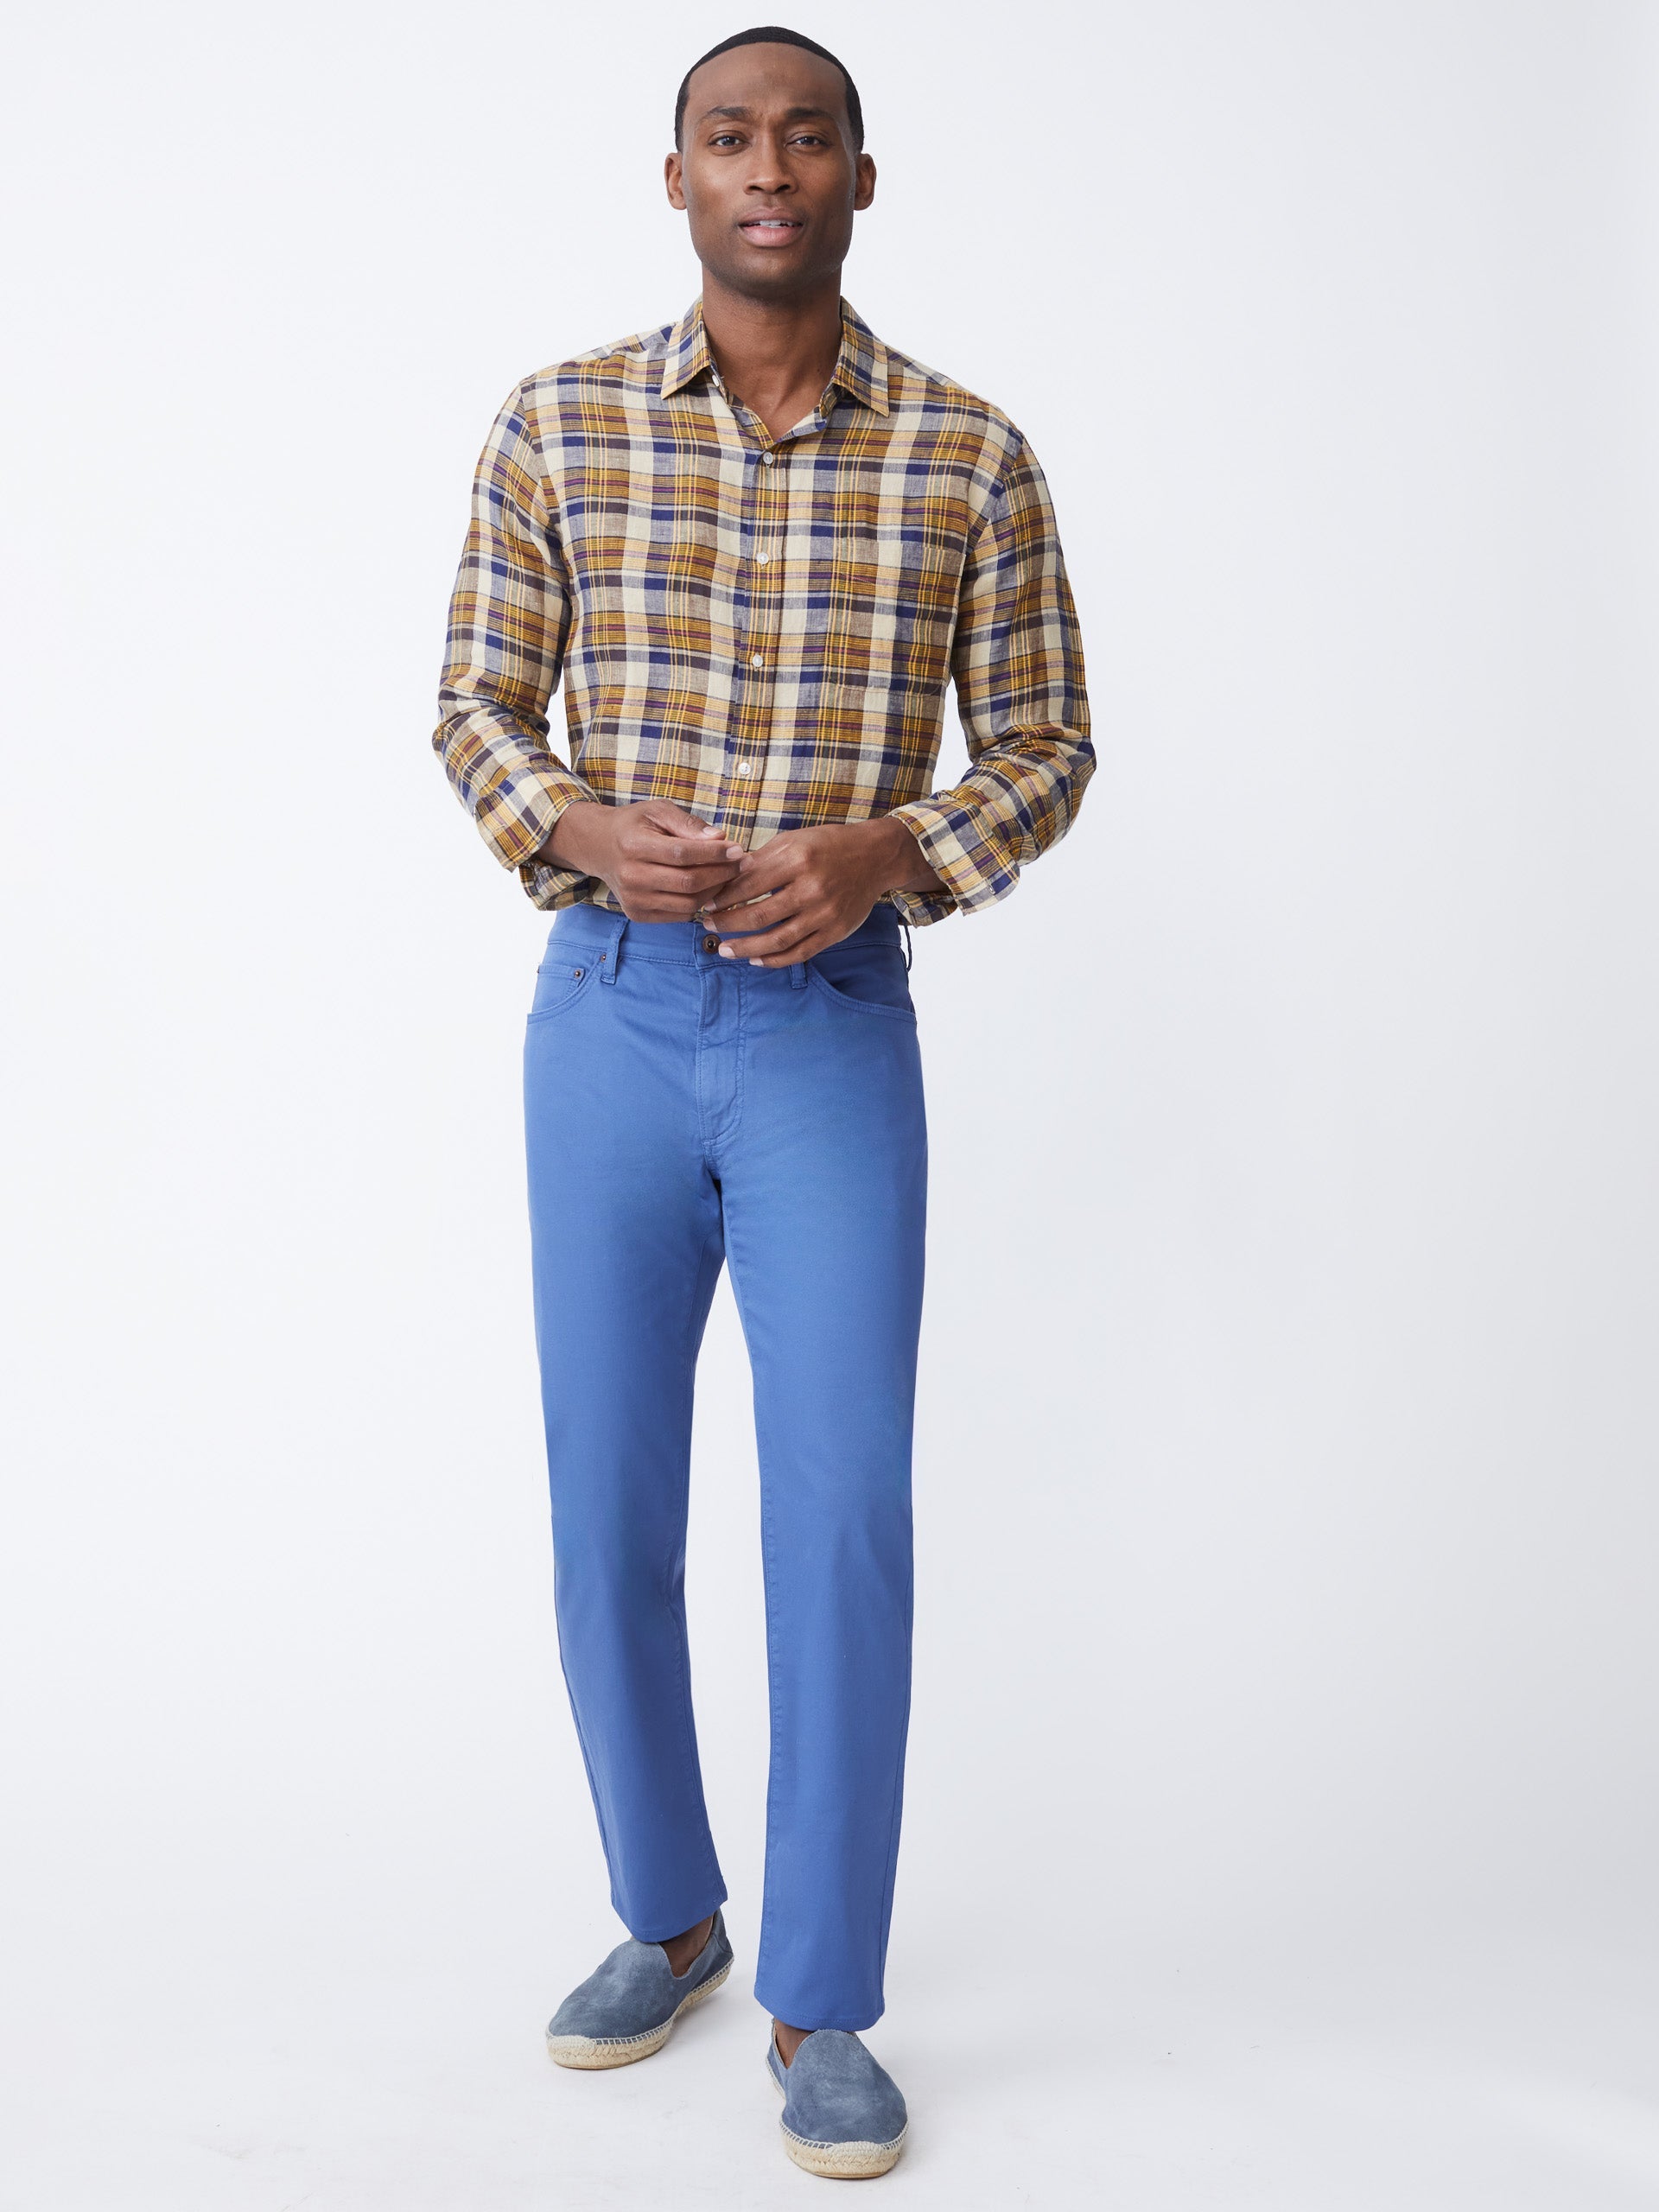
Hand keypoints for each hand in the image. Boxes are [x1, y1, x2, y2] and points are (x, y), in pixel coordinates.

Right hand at [538, 800, 746, 920]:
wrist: (599, 847)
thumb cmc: (634, 825)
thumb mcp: (658, 811)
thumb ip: (688, 824)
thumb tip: (720, 838)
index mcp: (633, 845)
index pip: (683, 854)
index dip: (714, 853)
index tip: (738, 849)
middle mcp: (630, 876)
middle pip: (688, 882)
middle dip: (722, 873)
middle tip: (742, 863)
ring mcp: (633, 900)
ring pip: (688, 903)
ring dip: (715, 891)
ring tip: (729, 875)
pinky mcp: (637, 915)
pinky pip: (679, 914)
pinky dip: (700, 903)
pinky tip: (710, 888)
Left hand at [703, 817, 939, 965]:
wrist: (875, 857)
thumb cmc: (828, 845)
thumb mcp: (794, 840)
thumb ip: (761, 859)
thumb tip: (725, 876)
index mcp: (797, 859)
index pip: (749, 884)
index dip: (724, 897)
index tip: (707, 904)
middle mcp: (811, 888)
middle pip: (759, 915)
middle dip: (728, 923)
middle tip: (708, 927)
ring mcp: (825, 913)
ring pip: (777, 940)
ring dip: (746, 948)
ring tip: (725, 950)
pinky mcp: (835, 932)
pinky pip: (800, 952)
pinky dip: (775, 960)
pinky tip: (756, 960)